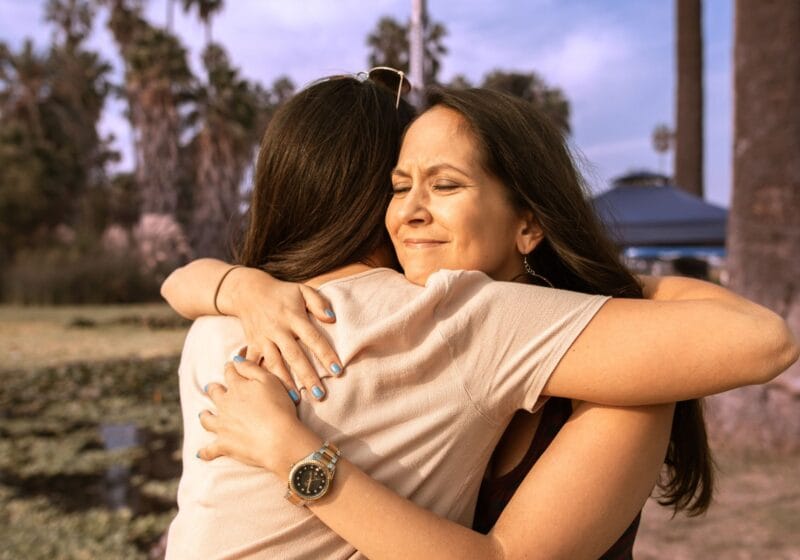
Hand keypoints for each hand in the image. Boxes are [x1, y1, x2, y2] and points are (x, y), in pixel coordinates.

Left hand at [198, 359, 319, 474]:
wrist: (279, 439)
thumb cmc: (279, 408)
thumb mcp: (270, 380)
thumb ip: (251, 368)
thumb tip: (235, 359)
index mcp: (237, 387)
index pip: (230, 372)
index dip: (231, 367)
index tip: (231, 366)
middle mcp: (225, 404)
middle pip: (214, 393)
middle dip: (214, 389)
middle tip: (212, 388)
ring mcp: (222, 425)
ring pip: (206, 419)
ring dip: (205, 415)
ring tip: (204, 414)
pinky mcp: (224, 445)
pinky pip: (209, 450)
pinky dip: (205, 452)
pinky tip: (200, 454)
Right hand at [219, 267, 343, 400]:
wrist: (248, 291)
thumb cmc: (282, 293)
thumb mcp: (302, 290)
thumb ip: (318, 302)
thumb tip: (332, 318)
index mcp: (293, 317)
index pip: (313, 338)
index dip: (325, 354)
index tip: (337, 371)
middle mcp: (278, 330)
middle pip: (295, 356)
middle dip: (307, 376)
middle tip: (320, 394)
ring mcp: (263, 339)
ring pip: (275, 364)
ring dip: (285, 382)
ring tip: (296, 400)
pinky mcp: (252, 345)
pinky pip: (255, 364)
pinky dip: (259, 378)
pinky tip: (267, 392)